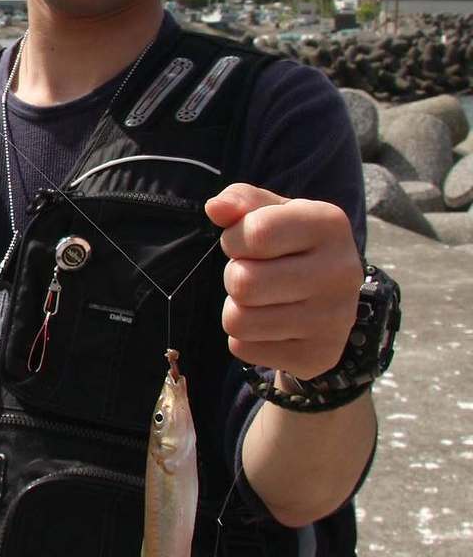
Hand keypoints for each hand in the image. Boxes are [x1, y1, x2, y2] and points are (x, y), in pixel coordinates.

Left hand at [204, 183, 362, 379]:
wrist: (326, 299)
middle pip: (243, 282)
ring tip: (262, 299)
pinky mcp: (319, 356)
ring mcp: (335, 320)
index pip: (256, 232)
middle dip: (234, 276)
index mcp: (329, 224)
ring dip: (237, 309)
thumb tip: (216, 208)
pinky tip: (272, 325)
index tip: (247, 242)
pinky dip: (247, 338)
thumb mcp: (268, 211)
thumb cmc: (288, 244)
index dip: (235, 239)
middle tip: (253, 274)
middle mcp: (341, 272)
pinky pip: (243, 349)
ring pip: (238, 321)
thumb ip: (240, 200)